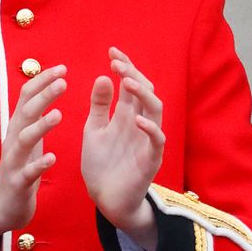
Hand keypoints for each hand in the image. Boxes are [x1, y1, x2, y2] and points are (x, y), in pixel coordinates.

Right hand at [0, 64, 66, 250]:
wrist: (3, 204)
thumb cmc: (22, 166)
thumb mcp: (29, 137)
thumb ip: (36, 113)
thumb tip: (47, 84)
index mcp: (19, 127)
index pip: (27, 96)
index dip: (43, 80)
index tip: (63, 67)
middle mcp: (13, 139)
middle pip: (25, 112)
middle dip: (43, 95)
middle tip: (63, 81)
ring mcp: (14, 161)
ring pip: (24, 140)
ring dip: (40, 126)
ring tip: (58, 114)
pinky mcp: (18, 182)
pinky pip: (27, 173)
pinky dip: (38, 164)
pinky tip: (52, 157)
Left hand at [81, 47, 164, 250]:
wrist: (105, 199)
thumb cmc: (101, 165)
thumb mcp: (94, 130)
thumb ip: (99, 105)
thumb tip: (104, 76)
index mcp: (126, 115)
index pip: (131, 84)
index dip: (125, 66)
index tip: (112, 51)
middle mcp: (140, 124)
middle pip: (146, 91)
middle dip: (134, 74)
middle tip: (117, 63)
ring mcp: (148, 140)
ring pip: (156, 110)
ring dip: (144, 94)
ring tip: (127, 82)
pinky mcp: (151, 159)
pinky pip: (157, 140)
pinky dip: (150, 128)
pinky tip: (137, 120)